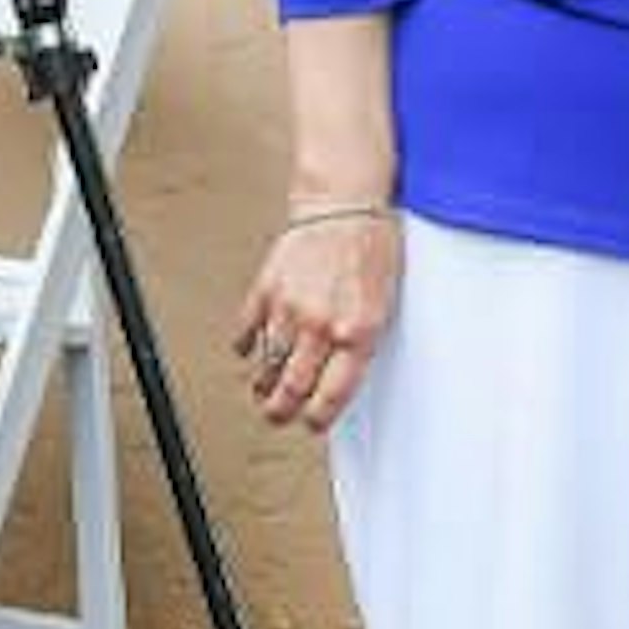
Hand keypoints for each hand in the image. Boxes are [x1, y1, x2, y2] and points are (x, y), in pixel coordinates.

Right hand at [230, 206, 400, 432]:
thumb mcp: (384, 304)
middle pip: (291, 389)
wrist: (345, 204)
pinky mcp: (266, 290)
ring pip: (267, 365)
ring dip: (263, 384)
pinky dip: (245, 346)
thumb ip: (361, 343)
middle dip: (281, 412)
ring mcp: (290, 308)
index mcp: (358, 332)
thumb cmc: (372, 249)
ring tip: (263, 389)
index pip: (332, 395)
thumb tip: (338, 376)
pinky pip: (246, 330)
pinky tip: (249, 350)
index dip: (318, 418)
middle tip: (277, 416)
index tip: (312, 423)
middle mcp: (321, 325)